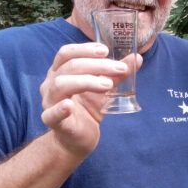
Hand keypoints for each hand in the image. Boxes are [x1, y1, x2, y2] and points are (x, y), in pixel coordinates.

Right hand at [39, 42, 141, 157]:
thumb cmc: (88, 108)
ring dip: (87, 81)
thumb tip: (137, 57)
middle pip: (70, 66)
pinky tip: (68, 106)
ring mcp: (50, 102)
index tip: (106, 51)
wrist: (79, 137)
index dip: (85, 49)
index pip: (67, 53)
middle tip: (120, 68)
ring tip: (108, 85)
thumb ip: (118, 73)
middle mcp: (51, 83)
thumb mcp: (105, 87)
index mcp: (61, 71)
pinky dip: (59, 109)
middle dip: (97, 65)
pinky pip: (51, 114)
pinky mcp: (53, 122)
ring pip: (61, 84)